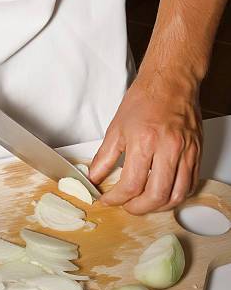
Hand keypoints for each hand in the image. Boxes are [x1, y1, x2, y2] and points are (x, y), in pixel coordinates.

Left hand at [89, 72, 201, 214]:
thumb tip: (93, 178)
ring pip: (176, 195)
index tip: (108, 199)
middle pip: (156, 195)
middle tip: (127, 205)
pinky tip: (163, 194)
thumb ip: (103, 158)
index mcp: (145, 141)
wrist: (171, 81)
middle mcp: (168, 148)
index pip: (131, 184)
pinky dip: (176, 196)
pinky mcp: (197, 153)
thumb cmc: (145, 100)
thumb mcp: (116, 129)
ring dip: (158, 207)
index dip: (116, 198)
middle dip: (137, 208)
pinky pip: (190, 184)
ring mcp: (186, 152)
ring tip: (144, 203)